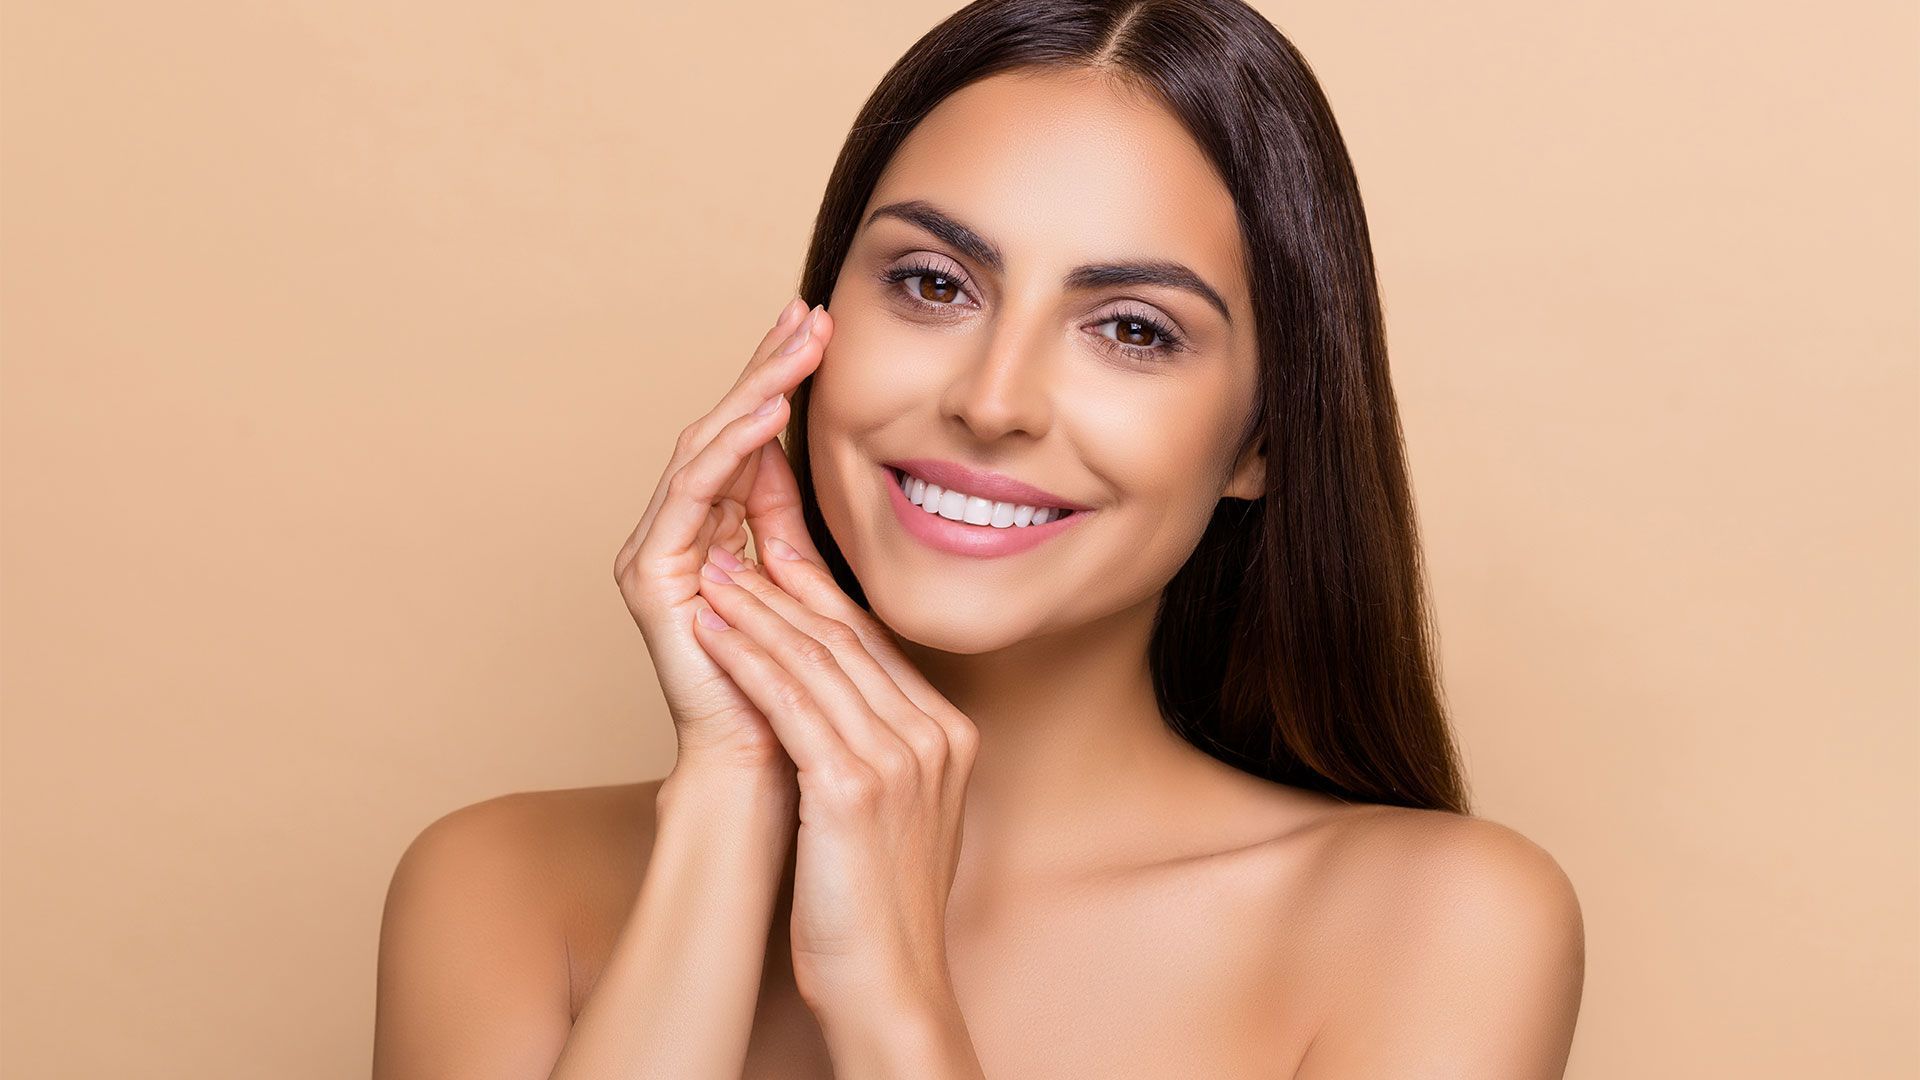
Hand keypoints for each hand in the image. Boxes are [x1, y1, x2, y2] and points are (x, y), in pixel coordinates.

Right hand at [611, 297, 835, 779]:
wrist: (771, 766)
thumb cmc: (799, 691)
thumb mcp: (808, 584)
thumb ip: (793, 525)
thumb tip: (806, 458)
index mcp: (715, 533)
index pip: (747, 439)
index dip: (779, 381)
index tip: (821, 328)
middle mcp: (678, 534)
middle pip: (721, 430)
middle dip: (766, 367)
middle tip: (809, 311)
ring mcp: (658, 552)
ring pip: (706, 449)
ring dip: (756, 390)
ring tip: (800, 344)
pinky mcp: (650, 575)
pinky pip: (693, 493)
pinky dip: (732, 447)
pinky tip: (771, 410)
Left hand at [687, 523, 979, 1019]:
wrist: (891, 986)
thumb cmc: (881, 911)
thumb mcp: (901, 814)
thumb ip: (887, 752)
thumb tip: (845, 708)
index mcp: (948, 736)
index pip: (874, 645)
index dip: (818, 595)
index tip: (777, 556)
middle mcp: (932, 736)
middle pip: (846, 639)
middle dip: (783, 584)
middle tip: (735, 541)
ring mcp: (899, 759)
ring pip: (815, 660)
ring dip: (755, 609)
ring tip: (711, 574)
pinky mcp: (853, 787)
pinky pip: (790, 703)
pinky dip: (748, 659)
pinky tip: (712, 633)